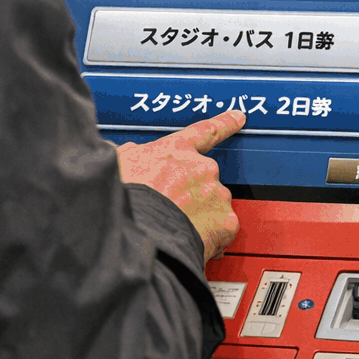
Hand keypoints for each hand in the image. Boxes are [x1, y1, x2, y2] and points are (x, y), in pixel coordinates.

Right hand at [116, 110, 244, 263]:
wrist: (139, 231)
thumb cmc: (128, 198)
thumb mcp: (120, 164)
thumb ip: (133, 156)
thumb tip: (129, 156)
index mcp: (177, 150)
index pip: (205, 131)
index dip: (224, 123)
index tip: (238, 117)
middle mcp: (202, 168)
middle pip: (205, 178)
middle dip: (192, 193)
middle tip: (172, 208)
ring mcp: (216, 194)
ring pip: (215, 204)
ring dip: (200, 215)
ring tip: (177, 228)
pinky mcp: (225, 221)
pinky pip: (223, 229)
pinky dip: (212, 236)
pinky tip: (192, 240)